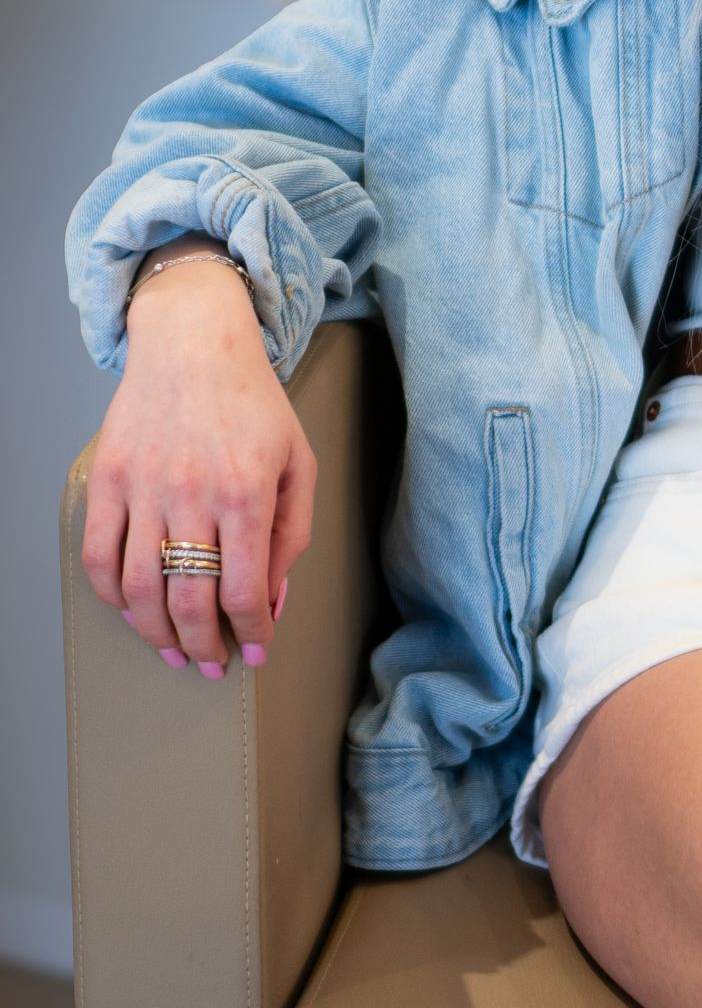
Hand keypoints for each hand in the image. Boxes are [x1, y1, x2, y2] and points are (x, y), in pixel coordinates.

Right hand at [82, 258, 315, 678]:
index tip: (254, 651)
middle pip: (188, 601)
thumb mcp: (297, 463)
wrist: (194, 342)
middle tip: (213, 665)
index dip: (251, 634)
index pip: (245, 592)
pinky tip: (133, 610)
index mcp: (246, 494)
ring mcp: (142, 488)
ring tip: (174, 651)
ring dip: (156, 634)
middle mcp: (191, 495)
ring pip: (138, 590)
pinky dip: (112, 596)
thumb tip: (273, 600)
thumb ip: (291, 536)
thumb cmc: (254, 403)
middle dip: (204, 647)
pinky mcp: (107, 480)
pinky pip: (98, 556)